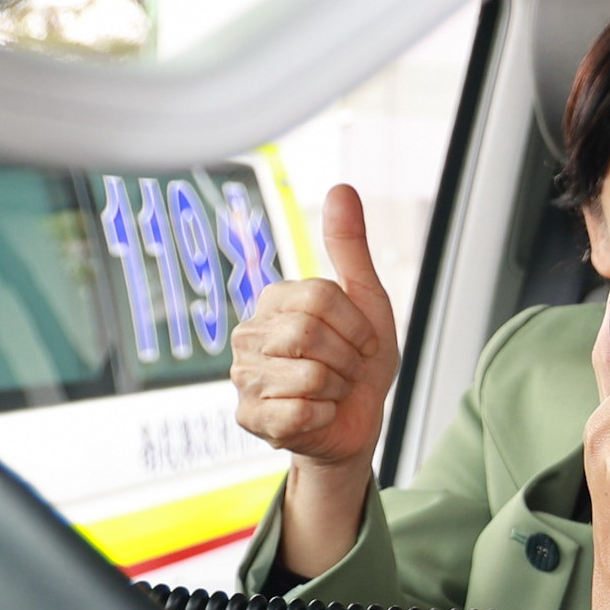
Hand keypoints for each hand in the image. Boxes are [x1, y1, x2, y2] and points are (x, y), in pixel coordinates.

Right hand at [232, 184, 398, 574]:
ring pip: (310, 376)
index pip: (320, 298)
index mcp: (273, 301)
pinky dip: (322, 417)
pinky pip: (298, 413)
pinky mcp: (249, 418)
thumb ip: (350, 246)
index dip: (356, 326)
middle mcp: (248, 334)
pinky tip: (315, 415)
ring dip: (337, 389)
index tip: (362, 342)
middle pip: (310, 335)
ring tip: (331, 391)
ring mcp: (243, 378)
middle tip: (346, 370)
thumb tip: (341, 187)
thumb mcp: (366, 299)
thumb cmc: (359, 361)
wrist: (358, 421)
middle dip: (348, 359)